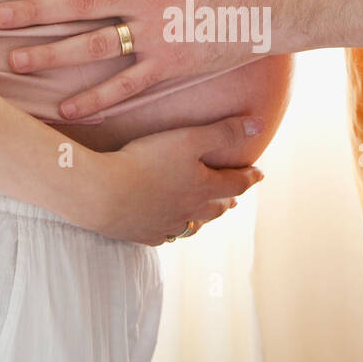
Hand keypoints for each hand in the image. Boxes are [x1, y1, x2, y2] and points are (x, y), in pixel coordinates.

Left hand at [0, 0, 281, 119]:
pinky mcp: (172, 65)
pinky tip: (67, 109)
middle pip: (79, 5)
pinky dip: (96, 99)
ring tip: (16, 59)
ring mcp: (158, 34)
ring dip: (52, 53)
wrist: (273, 3)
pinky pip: (127, 86)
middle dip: (35, 12)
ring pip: (95, 44)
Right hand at [85, 114, 266, 245]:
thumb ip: (224, 132)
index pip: (236, 183)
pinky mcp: (143, 233)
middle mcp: (189, 210)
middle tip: (234, 197)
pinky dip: (171, 229)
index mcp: (204, 188)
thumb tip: (260, 126)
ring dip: (203, 218)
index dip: (250, 176)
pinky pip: (164, 235)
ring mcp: (166, 225)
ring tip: (206, 214)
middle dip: (227, 200)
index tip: (260, 173)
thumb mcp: (188, 138)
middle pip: (216, 207)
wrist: (102, 194)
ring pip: (192, 224)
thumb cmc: (146, 162)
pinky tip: (167, 227)